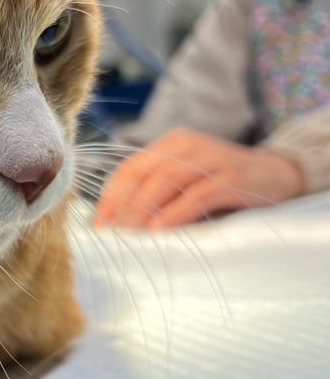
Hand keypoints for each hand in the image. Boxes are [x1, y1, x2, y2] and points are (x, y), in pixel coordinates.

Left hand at [95, 128, 304, 229]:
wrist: (278, 175)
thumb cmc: (224, 186)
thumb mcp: (187, 183)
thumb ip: (158, 193)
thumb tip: (119, 223)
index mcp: (172, 143)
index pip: (130, 167)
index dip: (111, 196)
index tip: (99, 224)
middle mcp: (188, 145)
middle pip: (143, 173)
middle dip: (122, 205)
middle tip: (111, 234)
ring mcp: (211, 159)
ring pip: (165, 181)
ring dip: (143, 210)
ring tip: (130, 235)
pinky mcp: (232, 178)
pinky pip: (196, 195)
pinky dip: (174, 214)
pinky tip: (159, 231)